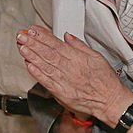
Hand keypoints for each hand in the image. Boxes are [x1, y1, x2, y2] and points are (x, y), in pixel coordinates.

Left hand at [16, 26, 132, 124]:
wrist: (110, 101)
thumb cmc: (105, 81)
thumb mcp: (97, 57)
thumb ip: (80, 46)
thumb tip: (67, 37)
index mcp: (77, 58)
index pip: (56, 44)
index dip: (43, 36)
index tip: (33, 31)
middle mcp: (69, 68)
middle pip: (48, 53)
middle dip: (33, 43)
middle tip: (22, 36)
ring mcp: (64, 80)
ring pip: (45, 65)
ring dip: (31, 55)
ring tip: (22, 47)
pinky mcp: (61, 92)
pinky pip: (46, 81)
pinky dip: (36, 73)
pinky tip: (29, 65)